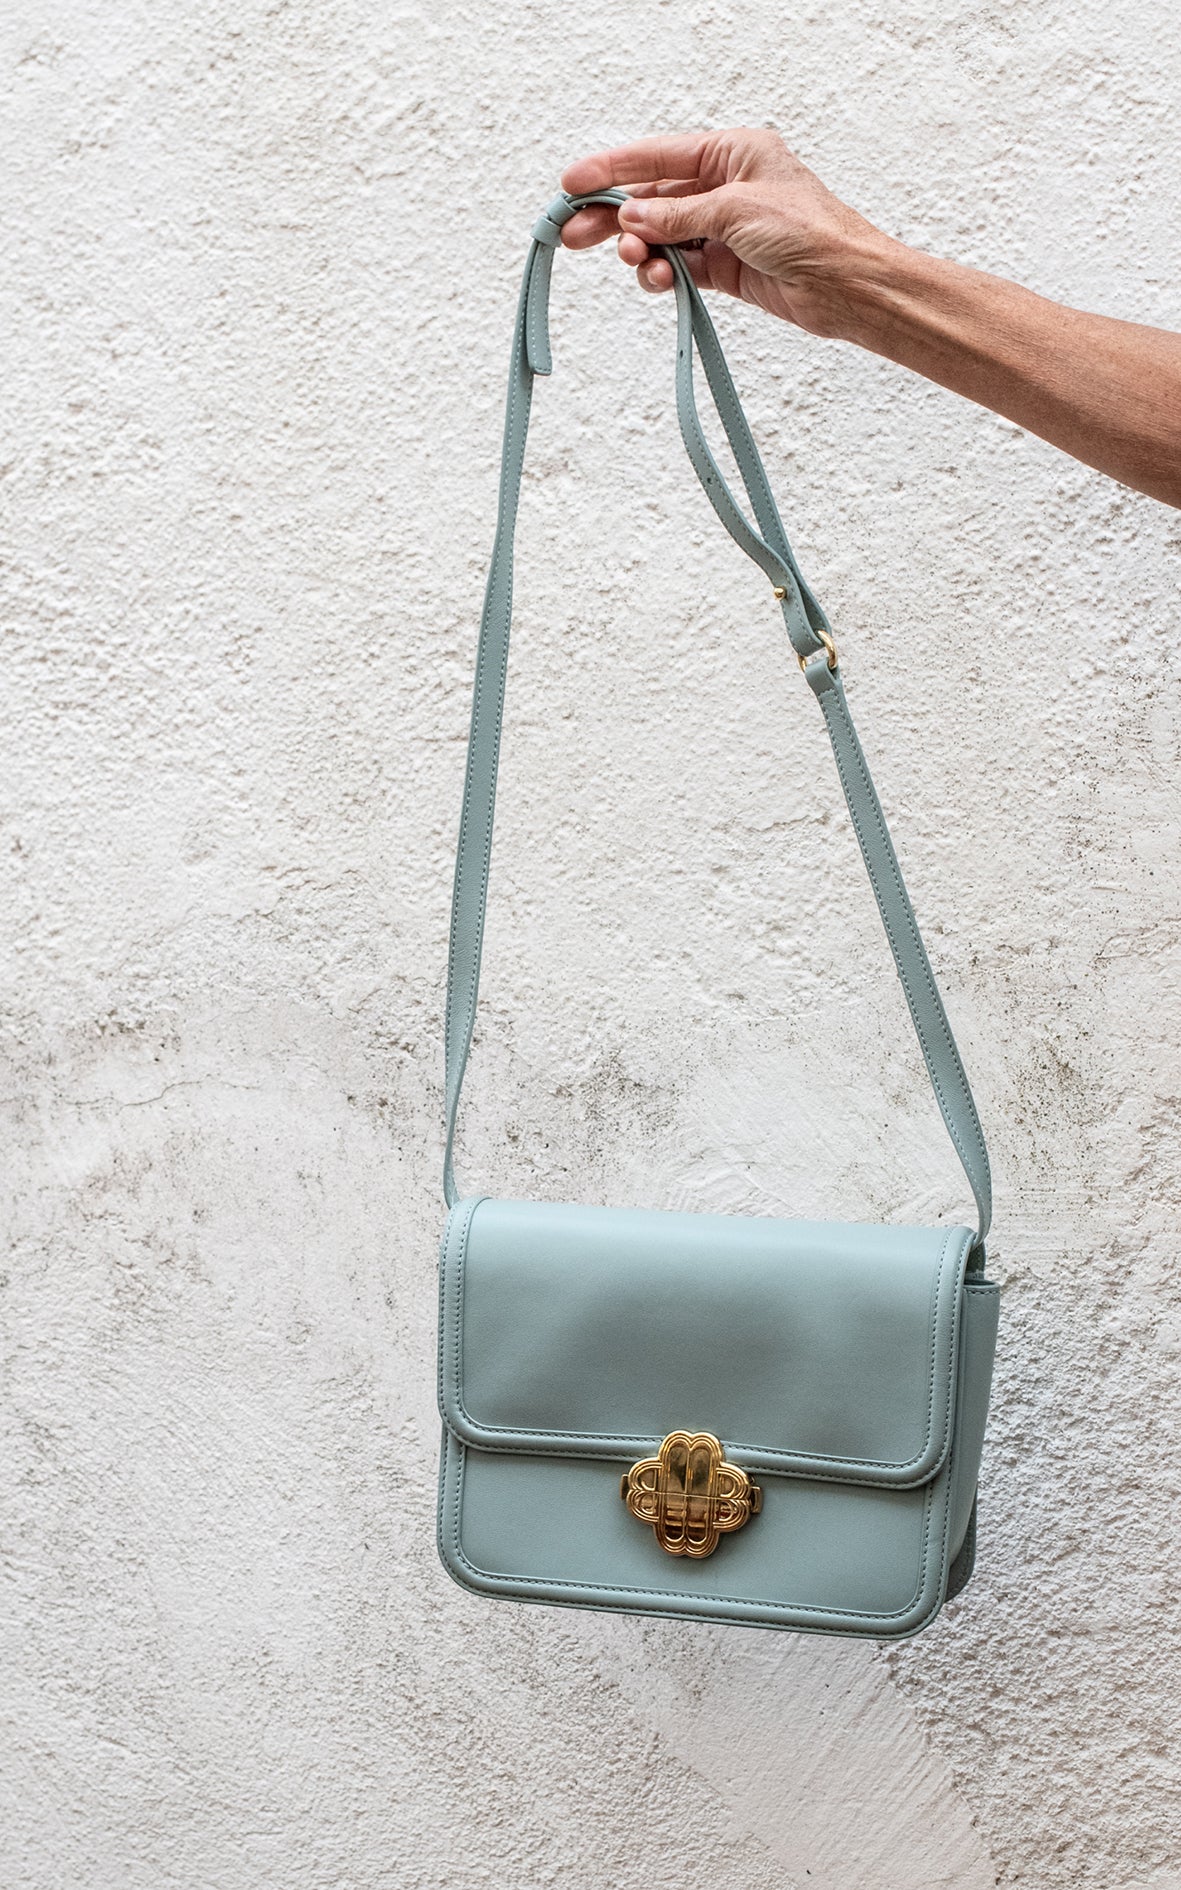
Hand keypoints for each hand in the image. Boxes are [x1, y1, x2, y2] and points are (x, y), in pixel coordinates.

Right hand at [559, 129, 891, 338]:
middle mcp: (724, 187)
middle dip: (612, 215)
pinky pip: (678, 267)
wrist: (845, 285)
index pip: (658, 156)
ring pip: (661, 236)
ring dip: (638, 248)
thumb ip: (677, 213)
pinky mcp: (724, 269)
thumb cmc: (809, 231)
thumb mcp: (735, 209)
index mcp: (731, 152)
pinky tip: (653, 277)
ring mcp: (722, 230)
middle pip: (652, 197)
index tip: (572, 185)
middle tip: (573, 234)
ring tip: (630, 258)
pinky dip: (660, 273)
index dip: (611, 169)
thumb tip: (631, 215)